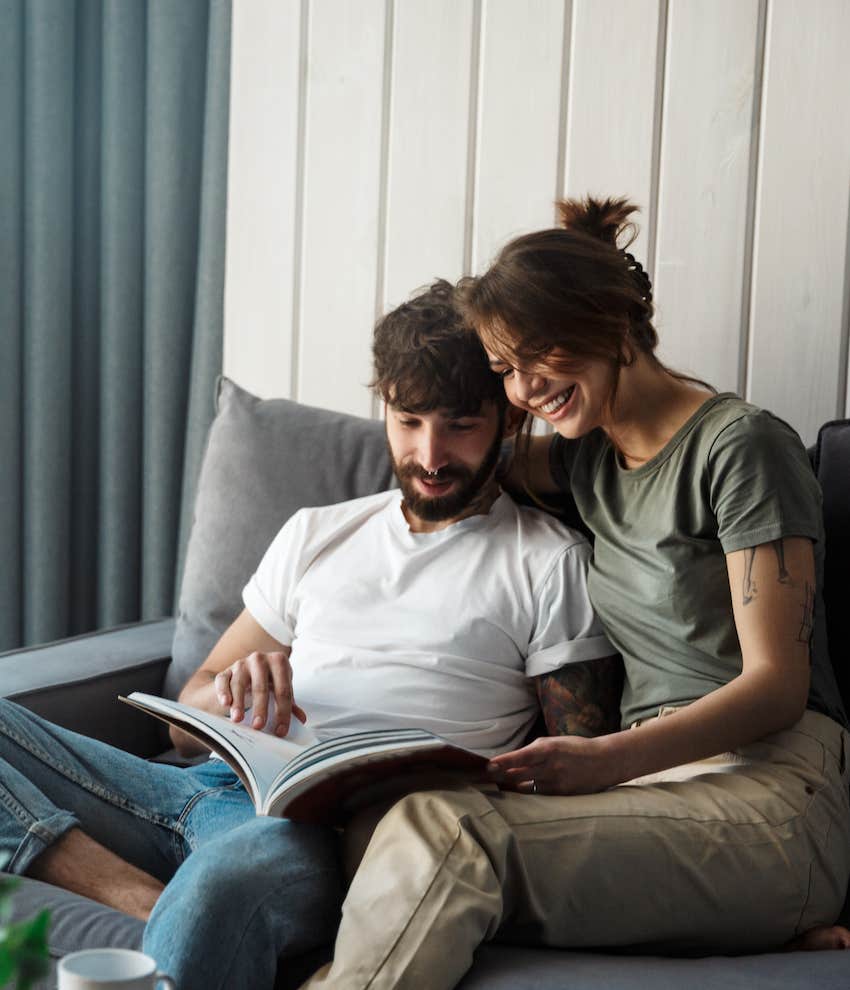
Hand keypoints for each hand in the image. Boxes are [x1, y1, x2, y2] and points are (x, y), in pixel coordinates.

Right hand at [214, 651, 306, 736]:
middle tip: (259, 726)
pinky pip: (223, 681)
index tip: (281, 730)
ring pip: (239, 683)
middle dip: (260, 707)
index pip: (284, 689)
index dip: (283, 711)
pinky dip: (223, 692)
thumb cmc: (268, 683)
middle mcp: (260, 659)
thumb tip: (301, 719)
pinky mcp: (226, 671)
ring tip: (238, 719)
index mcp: (279, 661)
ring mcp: (241, 664)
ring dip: (238, 702)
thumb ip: (290, 704)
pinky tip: (225, 703)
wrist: (246, 674)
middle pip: (261, 686)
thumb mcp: (280, 690)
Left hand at [487, 734, 614, 795]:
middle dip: (501, 775)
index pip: (521, 757)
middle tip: (487, 776)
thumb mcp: (554, 742)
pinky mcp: (561, 795)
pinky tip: (521, 788)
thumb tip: (512, 760)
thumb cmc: (575, 748)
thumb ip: (534, 750)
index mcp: (549, 750)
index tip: (489, 765)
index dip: (504, 762)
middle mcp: (551, 767)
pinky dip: (529, 790)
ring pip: (526, 787)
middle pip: (519, 775)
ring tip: (500, 783)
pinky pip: (538, 794)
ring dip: (513, 784)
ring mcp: (556, 783)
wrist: (604, 762)